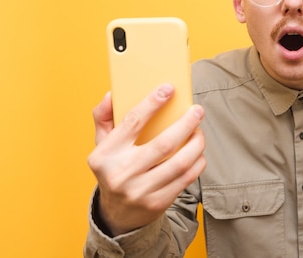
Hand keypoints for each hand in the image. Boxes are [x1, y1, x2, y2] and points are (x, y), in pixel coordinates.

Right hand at [87, 84, 205, 235]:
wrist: (117, 213)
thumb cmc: (114, 168)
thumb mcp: (102, 145)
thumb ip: (104, 118)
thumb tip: (111, 94)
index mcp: (105, 155)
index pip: (132, 122)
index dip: (152, 103)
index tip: (169, 88)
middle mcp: (121, 173)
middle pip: (163, 144)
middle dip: (186, 124)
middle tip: (197, 111)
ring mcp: (140, 191)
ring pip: (179, 163)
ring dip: (196, 144)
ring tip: (199, 132)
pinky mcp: (157, 203)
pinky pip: (185, 179)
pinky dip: (197, 163)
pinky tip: (198, 152)